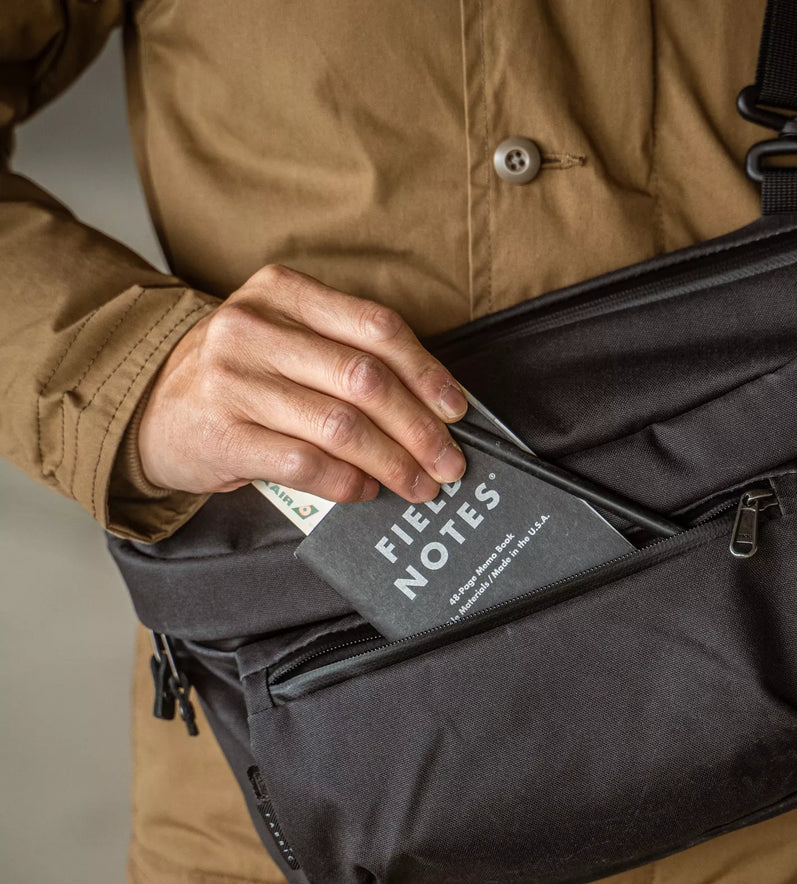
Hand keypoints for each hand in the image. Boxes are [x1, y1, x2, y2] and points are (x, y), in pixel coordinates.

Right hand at [137, 264, 468, 503]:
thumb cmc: (239, 377)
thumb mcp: (284, 339)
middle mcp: (254, 329)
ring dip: (393, 462)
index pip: (376, 328)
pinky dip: (347, 482)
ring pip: (341, 425)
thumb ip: (345, 353)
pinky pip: (305, 463)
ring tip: (419, 485)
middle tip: (449, 462)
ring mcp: (232, 381)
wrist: (151, 408)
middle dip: (420, 428)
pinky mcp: (221, 435)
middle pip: (366, 380)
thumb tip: (431, 406)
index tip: (456, 409)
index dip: (427, 372)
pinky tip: (366, 490)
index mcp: (282, 293)